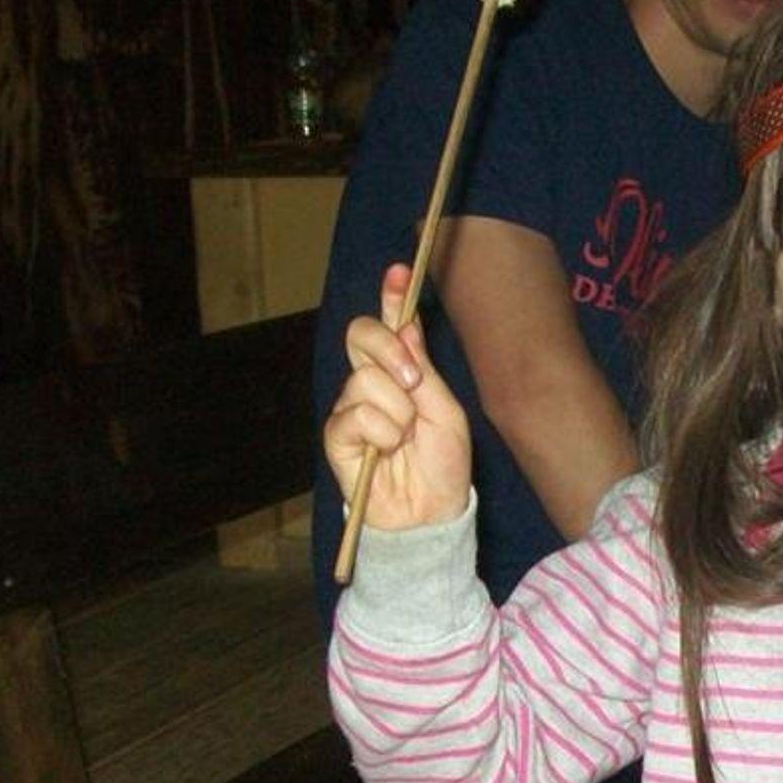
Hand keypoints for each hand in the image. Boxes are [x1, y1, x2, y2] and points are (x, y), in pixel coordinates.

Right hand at [323, 263, 471, 530]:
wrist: (431, 512)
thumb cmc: (442, 464)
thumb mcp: (445, 411)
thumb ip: (422, 369)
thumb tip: (403, 325)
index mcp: (403, 372)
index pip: (393, 326)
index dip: (392, 297)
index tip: (401, 270)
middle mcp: (372, 382)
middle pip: (362, 334)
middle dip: (388, 348)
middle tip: (414, 382)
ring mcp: (351, 407)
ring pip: (365, 380)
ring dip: (397, 412)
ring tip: (406, 440)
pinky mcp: (337, 436)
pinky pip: (356, 415)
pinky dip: (382, 433)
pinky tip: (387, 453)